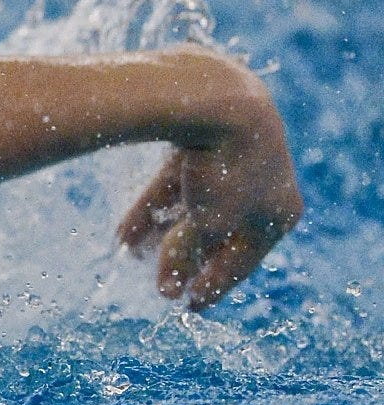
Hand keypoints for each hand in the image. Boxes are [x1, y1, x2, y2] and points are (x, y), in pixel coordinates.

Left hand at [117, 66, 301, 311]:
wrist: (214, 98)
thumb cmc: (222, 170)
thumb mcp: (207, 224)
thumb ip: (188, 255)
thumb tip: (169, 288)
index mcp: (280, 210)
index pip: (245, 258)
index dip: (215, 285)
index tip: (190, 307)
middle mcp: (262, 183)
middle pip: (218, 232)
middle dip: (186, 259)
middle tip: (162, 287)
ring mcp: (230, 157)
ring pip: (192, 207)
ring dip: (162, 235)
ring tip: (135, 259)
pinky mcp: (197, 137)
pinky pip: (174, 183)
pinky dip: (152, 207)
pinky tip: (124, 234)